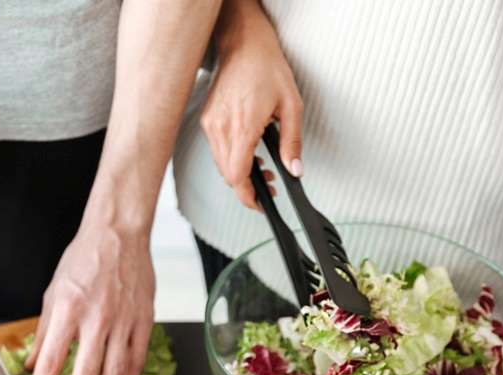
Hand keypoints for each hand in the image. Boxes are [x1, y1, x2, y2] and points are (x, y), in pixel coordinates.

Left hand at [25, 222, 155, 374]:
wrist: (118, 234)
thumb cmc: (84, 260)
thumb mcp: (53, 293)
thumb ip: (45, 332)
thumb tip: (33, 364)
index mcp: (69, 310)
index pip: (52, 360)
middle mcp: (97, 318)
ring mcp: (124, 321)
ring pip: (115, 373)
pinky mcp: (144, 321)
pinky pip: (137, 360)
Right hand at [201, 5, 302, 208]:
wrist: (244, 45)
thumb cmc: (267, 68)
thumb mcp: (292, 106)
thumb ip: (293, 142)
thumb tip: (295, 169)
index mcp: (242, 126)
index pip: (237, 176)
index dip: (248, 196)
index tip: (261, 203)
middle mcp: (221, 127)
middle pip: (228, 175)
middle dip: (248, 186)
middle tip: (269, 185)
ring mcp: (211, 124)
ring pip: (221, 165)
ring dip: (239, 172)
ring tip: (262, 167)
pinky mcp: (207, 119)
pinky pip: (217, 150)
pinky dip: (231, 158)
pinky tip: (248, 151)